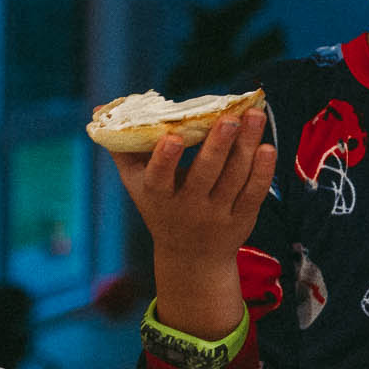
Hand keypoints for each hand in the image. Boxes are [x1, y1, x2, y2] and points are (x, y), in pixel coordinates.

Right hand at [108, 108, 274, 338]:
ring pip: (234, 178)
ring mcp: (217, 214)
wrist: (192, 257)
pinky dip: (262, 170)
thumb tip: (101, 111)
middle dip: (218, 145)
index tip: (173, 137)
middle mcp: (188, 207)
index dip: (165, 159)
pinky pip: (254, 192)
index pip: (159, 178)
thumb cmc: (161, 207)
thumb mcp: (138, 183)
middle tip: (230, 118)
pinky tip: (267, 147)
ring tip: (255, 116)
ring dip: (246, 147)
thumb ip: (125, 148)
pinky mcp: (242, 218)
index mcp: (158, 196)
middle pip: (205, 174)